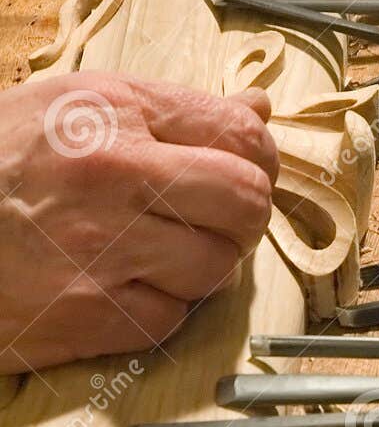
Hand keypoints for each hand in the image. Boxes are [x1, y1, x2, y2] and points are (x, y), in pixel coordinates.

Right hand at [0, 71, 278, 370]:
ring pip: (216, 269)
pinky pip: (171, 318)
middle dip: (239, 217)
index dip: (259, 158)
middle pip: (246, 204)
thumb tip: (259, 109)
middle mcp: (114, 175)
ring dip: (197, 268)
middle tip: (207, 220)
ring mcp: (102, 250)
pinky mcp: (88, 315)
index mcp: (112, 112)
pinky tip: (115, 289)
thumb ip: (171, 110)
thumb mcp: (71, 108)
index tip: (249, 169)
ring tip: (149, 253)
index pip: (239, 135)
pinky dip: (155, 310)